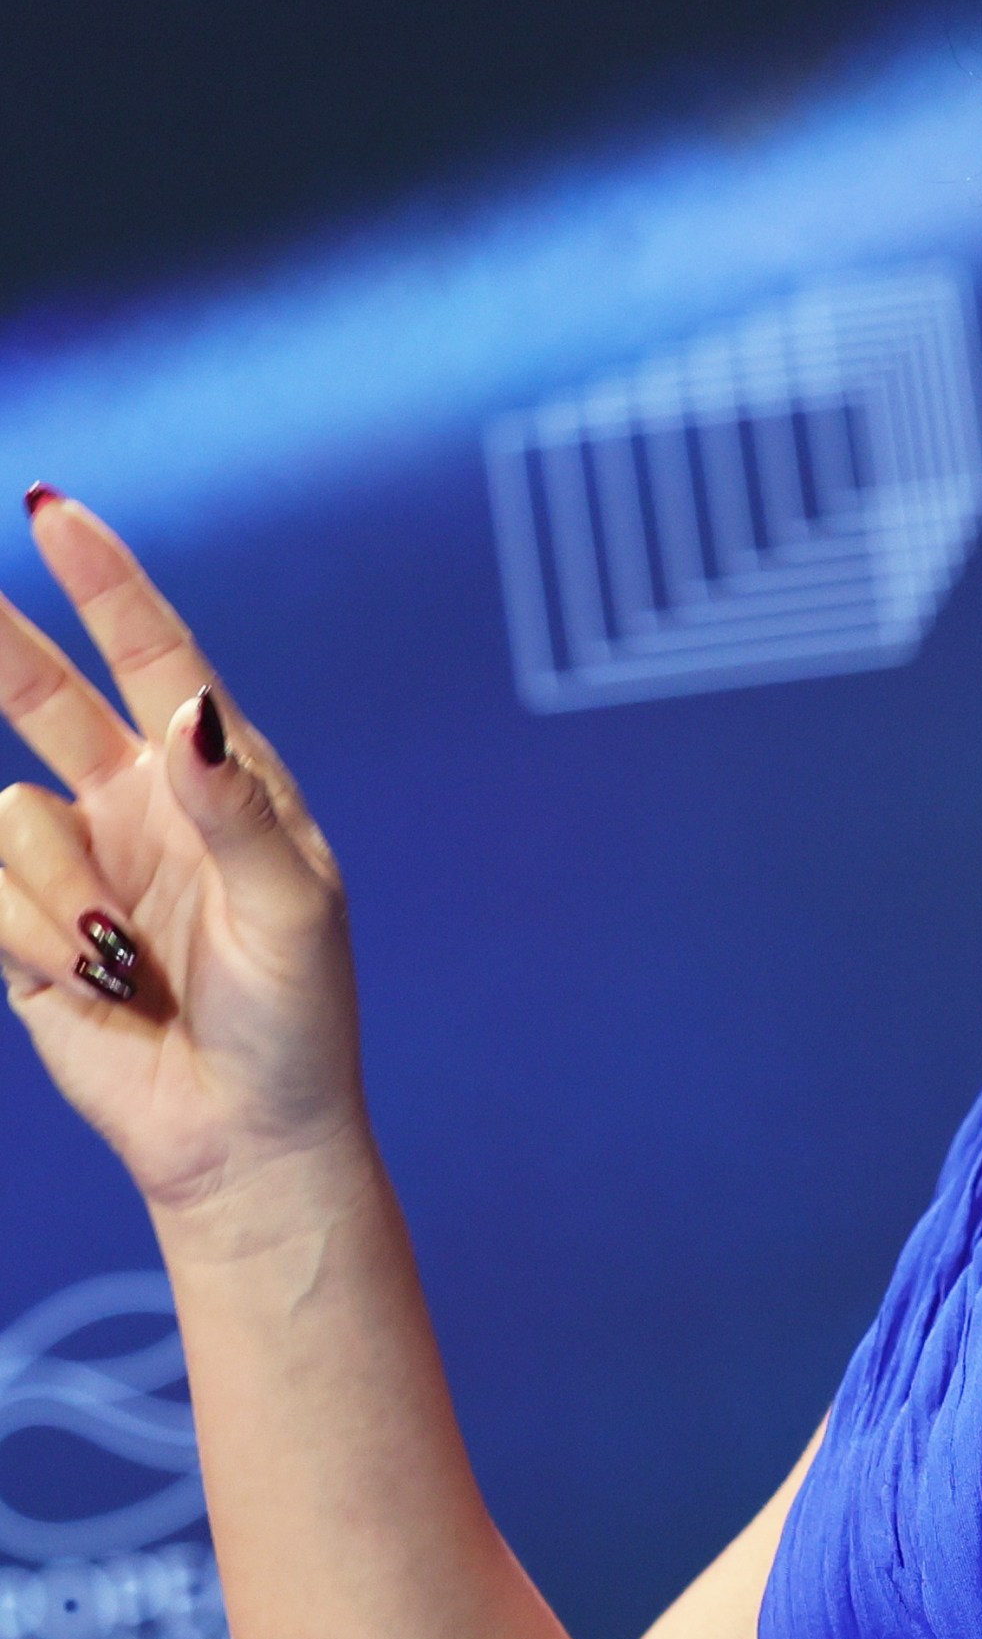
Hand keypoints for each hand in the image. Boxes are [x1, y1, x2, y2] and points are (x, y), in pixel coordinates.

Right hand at [0, 490, 363, 1227]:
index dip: (104, 583)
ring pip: (10, 814)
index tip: (52, 509)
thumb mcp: (291, 911)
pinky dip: (34, 934)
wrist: (241, 1129)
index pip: (158, 658)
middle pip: (39, 691)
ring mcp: (80, 860)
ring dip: (62, 893)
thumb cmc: (295, 1019)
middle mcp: (144, 803)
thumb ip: (239, 812)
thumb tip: (192, 714)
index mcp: (226, 783)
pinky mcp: (25, 924)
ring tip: (127, 960)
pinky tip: (92, 981)